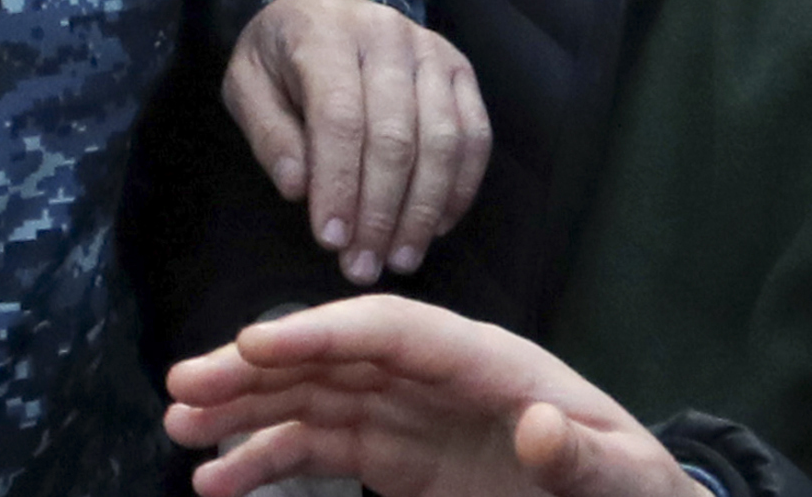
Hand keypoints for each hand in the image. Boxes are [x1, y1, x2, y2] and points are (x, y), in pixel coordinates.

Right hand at [164, 298, 697, 496]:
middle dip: (256, 369)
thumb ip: (582, 454)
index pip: (392, 330)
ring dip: (245, 411)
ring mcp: (410, 417)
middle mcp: (435, 378)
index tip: (254, 344)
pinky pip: (322, 451)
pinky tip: (218, 478)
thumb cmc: (633, 484)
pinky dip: (268, 460)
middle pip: (334, 358)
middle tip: (180, 387)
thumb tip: (539, 427)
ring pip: (313, 400)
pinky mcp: (398, 461)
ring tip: (178, 427)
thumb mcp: (624, 475)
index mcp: (488, 362)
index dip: (323, 331)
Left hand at [223, 0, 490, 287]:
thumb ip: (268, 134)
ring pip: (442, 140)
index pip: (340, 116)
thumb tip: (298, 189)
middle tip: (363, 266)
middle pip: (395, 136)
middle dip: (380, 212)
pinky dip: (459, 188)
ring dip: (423, 210)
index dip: (338, 183)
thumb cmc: (279, 59)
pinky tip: (436, 228)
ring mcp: (431, 50)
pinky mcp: (460, 69)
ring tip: (399, 258)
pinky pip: (474, 135)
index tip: (330, 239)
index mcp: (326, 32)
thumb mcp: (246, 86)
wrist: (322, 12)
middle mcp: (387, 33)